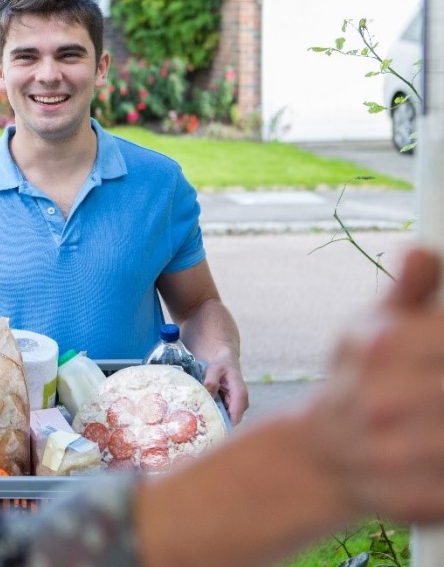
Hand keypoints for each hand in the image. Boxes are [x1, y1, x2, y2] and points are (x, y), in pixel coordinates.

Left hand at [202, 359, 248, 424]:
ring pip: (226, 420)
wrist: (226, 364)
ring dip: (215, 421)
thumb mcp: (214, 369)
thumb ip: (211, 381)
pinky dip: (214, 417)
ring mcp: (237, 407)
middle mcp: (241, 404)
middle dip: (217, 425)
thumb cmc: (221, 366)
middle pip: (231, 422)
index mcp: (240, 395)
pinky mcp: (231, 408)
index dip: (224, 425)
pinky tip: (203, 417)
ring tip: (200, 423)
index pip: (235, 417)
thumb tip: (208, 396)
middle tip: (201, 428)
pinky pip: (223, 417)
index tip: (211, 431)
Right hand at [303, 247, 443, 521]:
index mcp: (382, 348)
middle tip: (442, 388)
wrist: (321, 456)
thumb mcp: (373, 325)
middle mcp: (385, 402)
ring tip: (440, 414)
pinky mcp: (414, 500)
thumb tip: (421, 252)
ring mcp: (397, 456)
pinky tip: (440, 454)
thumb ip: (409, 289)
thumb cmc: (359, 378)